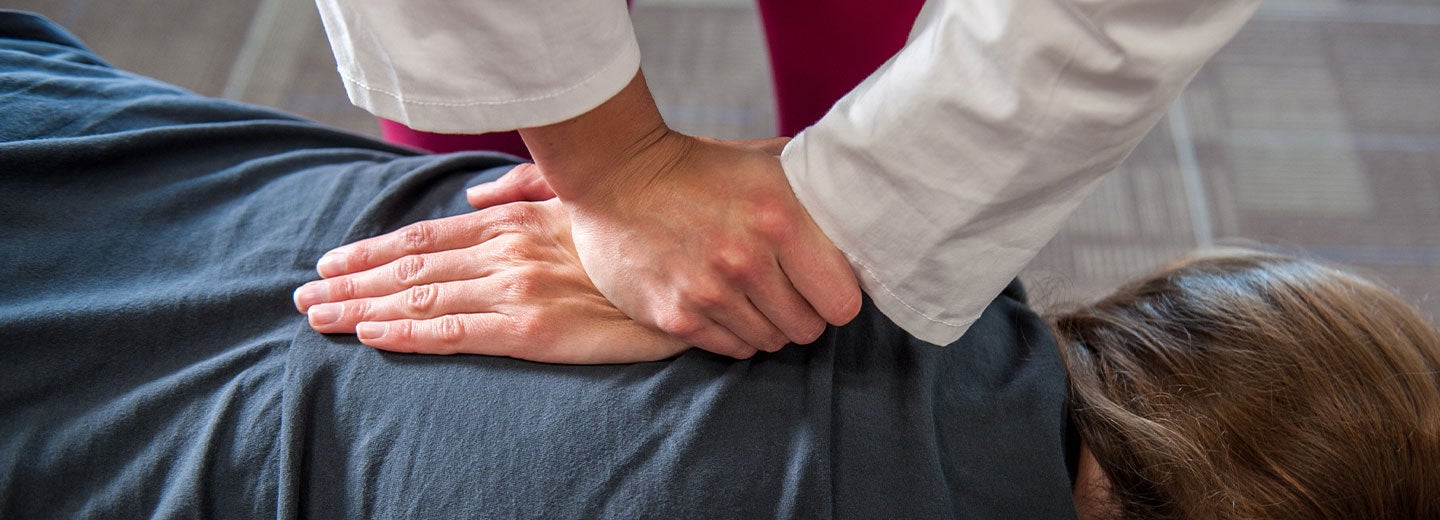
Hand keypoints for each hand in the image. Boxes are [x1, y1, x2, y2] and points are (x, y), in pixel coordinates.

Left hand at [293, 200, 686, 363]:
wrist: (689, 270)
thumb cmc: (635, 238)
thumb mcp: (580, 202)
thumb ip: (526, 190)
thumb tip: (479, 195)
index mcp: (514, 222)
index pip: (427, 237)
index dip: (374, 251)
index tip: (334, 262)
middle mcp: (506, 252)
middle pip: (411, 267)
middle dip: (352, 282)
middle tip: (306, 298)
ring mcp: (516, 290)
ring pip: (422, 297)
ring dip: (363, 308)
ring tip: (320, 318)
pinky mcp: (532, 330)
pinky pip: (456, 332)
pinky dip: (408, 332)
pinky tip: (372, 335)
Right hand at [522, 130, 862, 358]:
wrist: (615, 175)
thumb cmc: (699, 170)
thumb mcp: (764, 165)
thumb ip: (813, 193)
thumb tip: (864, 215)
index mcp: (778, 217)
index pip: (843, 300)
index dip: (837, 294)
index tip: (823, 282)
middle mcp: (746, 260)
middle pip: (809, 328)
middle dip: (804, 311)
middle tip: (785, 287)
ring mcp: (708, 293)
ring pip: (771, 343)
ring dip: (768, 324)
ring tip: (749, 291)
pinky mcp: (675, 316)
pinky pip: (732, 349)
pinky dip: (734, 332)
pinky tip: (722, 302)